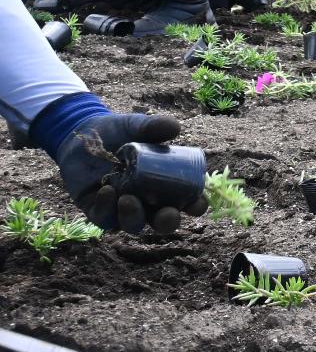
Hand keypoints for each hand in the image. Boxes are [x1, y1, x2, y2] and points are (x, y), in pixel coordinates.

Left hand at [54, 111, 192, 233]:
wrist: (82, 134)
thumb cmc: (118, 131)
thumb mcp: (137, 126)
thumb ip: (154, 126)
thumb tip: (175, 127)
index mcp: (166, 184)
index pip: (187, 202)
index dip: (195, 206)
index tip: (196, 203)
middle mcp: (147, 201)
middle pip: (162, 222)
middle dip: (167, 222)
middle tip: (168, 213)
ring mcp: (121, 208)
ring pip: (133, 225)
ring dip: (134, 218)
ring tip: (128, 199)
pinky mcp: (96, 209)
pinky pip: (104, 218)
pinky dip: (106, 209)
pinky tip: (107, 191)